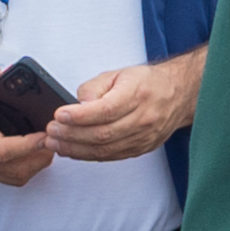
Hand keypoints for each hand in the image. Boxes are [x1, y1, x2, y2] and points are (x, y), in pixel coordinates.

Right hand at [0, 60, 50, 184]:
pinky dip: (23, 167)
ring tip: (47, 144)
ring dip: (34, 165)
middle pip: (13, 170)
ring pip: (11, 177)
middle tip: (54, 137)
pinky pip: (4, 176)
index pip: (1, 150)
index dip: (28, 145)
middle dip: (39, 157)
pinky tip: (31, 150)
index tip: (45, 133)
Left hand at [50, 48, 202, 163]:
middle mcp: (143, 118)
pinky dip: (88, 155)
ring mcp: (143, 137)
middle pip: (102, 133)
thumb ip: (94, 87)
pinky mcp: (141, 148)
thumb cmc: (147, 82)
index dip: (80, 115)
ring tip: (55, 143)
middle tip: (51, 131)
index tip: (59, 115)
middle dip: (71, 134)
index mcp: (138, 94)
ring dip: (75, 148)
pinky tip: (72, 150)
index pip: (105, 110)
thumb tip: (76, 104)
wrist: (178, 95)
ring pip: (105, 149)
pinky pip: (110, 156)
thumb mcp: (118, 74)